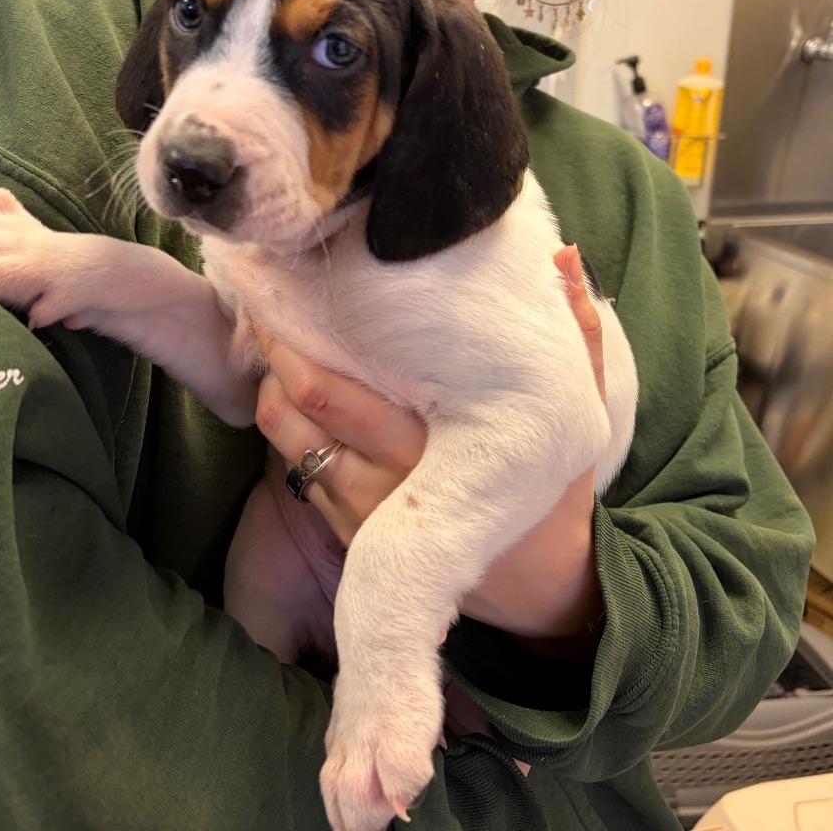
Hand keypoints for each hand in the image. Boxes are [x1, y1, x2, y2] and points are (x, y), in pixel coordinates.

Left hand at [254, 244, 604, 647]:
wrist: (537, 587)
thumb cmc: (552, 496)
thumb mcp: (575, 419)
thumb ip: (578, 340)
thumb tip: (565, 258)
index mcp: (432, 448)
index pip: (332, 394)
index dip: (293, 348)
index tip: (286, 301)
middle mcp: (384, 484)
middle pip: (301, 414)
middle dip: (274, 359)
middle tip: (267, 314)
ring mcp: (360, 517)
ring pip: (289, 444)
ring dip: (270, 394)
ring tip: (272, 352)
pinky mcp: (348, 537)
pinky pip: (298, 476)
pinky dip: (287, 433)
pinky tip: (290, 400)